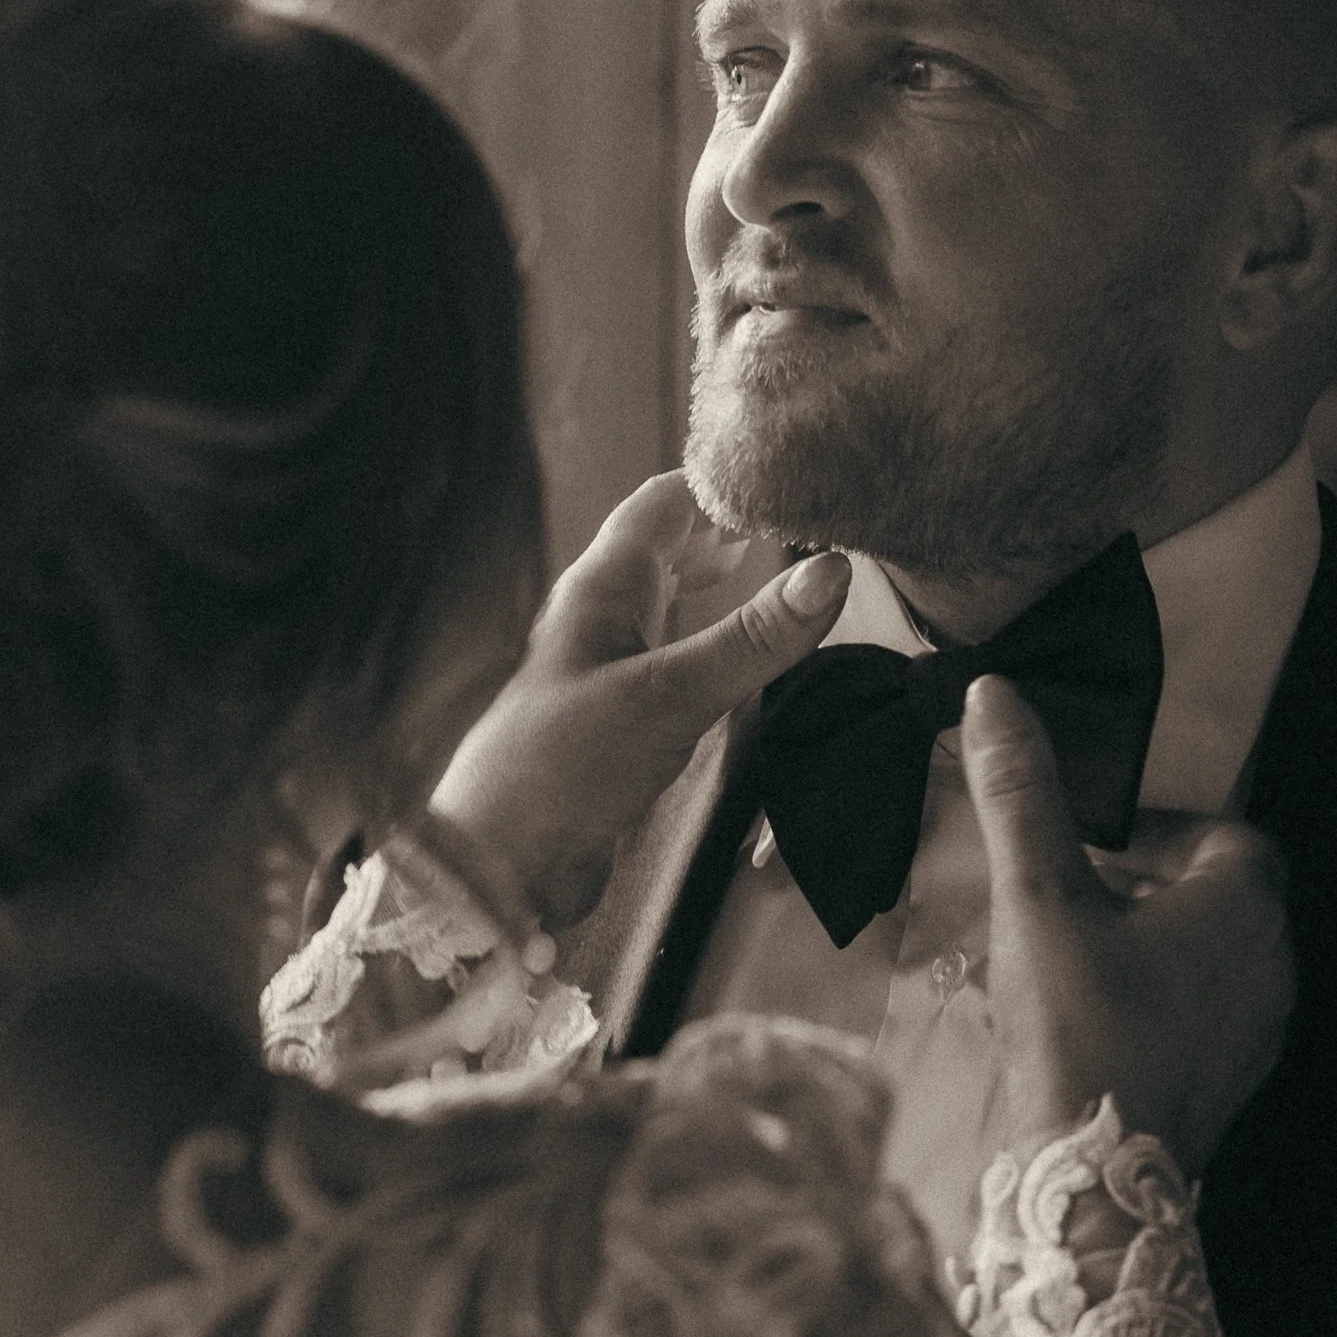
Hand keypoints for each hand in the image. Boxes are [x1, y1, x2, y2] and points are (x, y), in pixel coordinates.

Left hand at [426, 472, 848, 929]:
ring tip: (771, 566)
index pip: (666, 502)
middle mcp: (602, 616)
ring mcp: (606, 666)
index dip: (723, 480)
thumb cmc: (565, 768)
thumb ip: (753, 637)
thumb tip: (834, 568)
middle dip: (727, 526)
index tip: (792, 468)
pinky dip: (708, 640)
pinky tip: (736, 655)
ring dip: (715, 583)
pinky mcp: (617, 718)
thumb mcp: (672, 695)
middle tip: (799, 517)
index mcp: (602, 588)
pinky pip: (670, 658)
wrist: (501, 867)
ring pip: (668, 602)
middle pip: (667, 548)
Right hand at [961, 675, 1293, 1178]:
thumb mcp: (1039, 897)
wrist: (1096, 1180)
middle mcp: (1272, 965)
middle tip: (1073, 890)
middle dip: (1149, 882)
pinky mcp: (1233, 1082)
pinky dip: (1156, 996)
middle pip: (1220, 894)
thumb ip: (1021, 794)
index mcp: (1246, 906)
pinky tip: (1090, 1013)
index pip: (1223, 835)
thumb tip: (995, 695)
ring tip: (1072, 948)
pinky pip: (1205, 1012)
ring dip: (1151, 940)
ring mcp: (1259, 1031)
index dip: (1158, 830)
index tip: (1091, 845)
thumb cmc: (1081, 1029)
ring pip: (1212, 956)